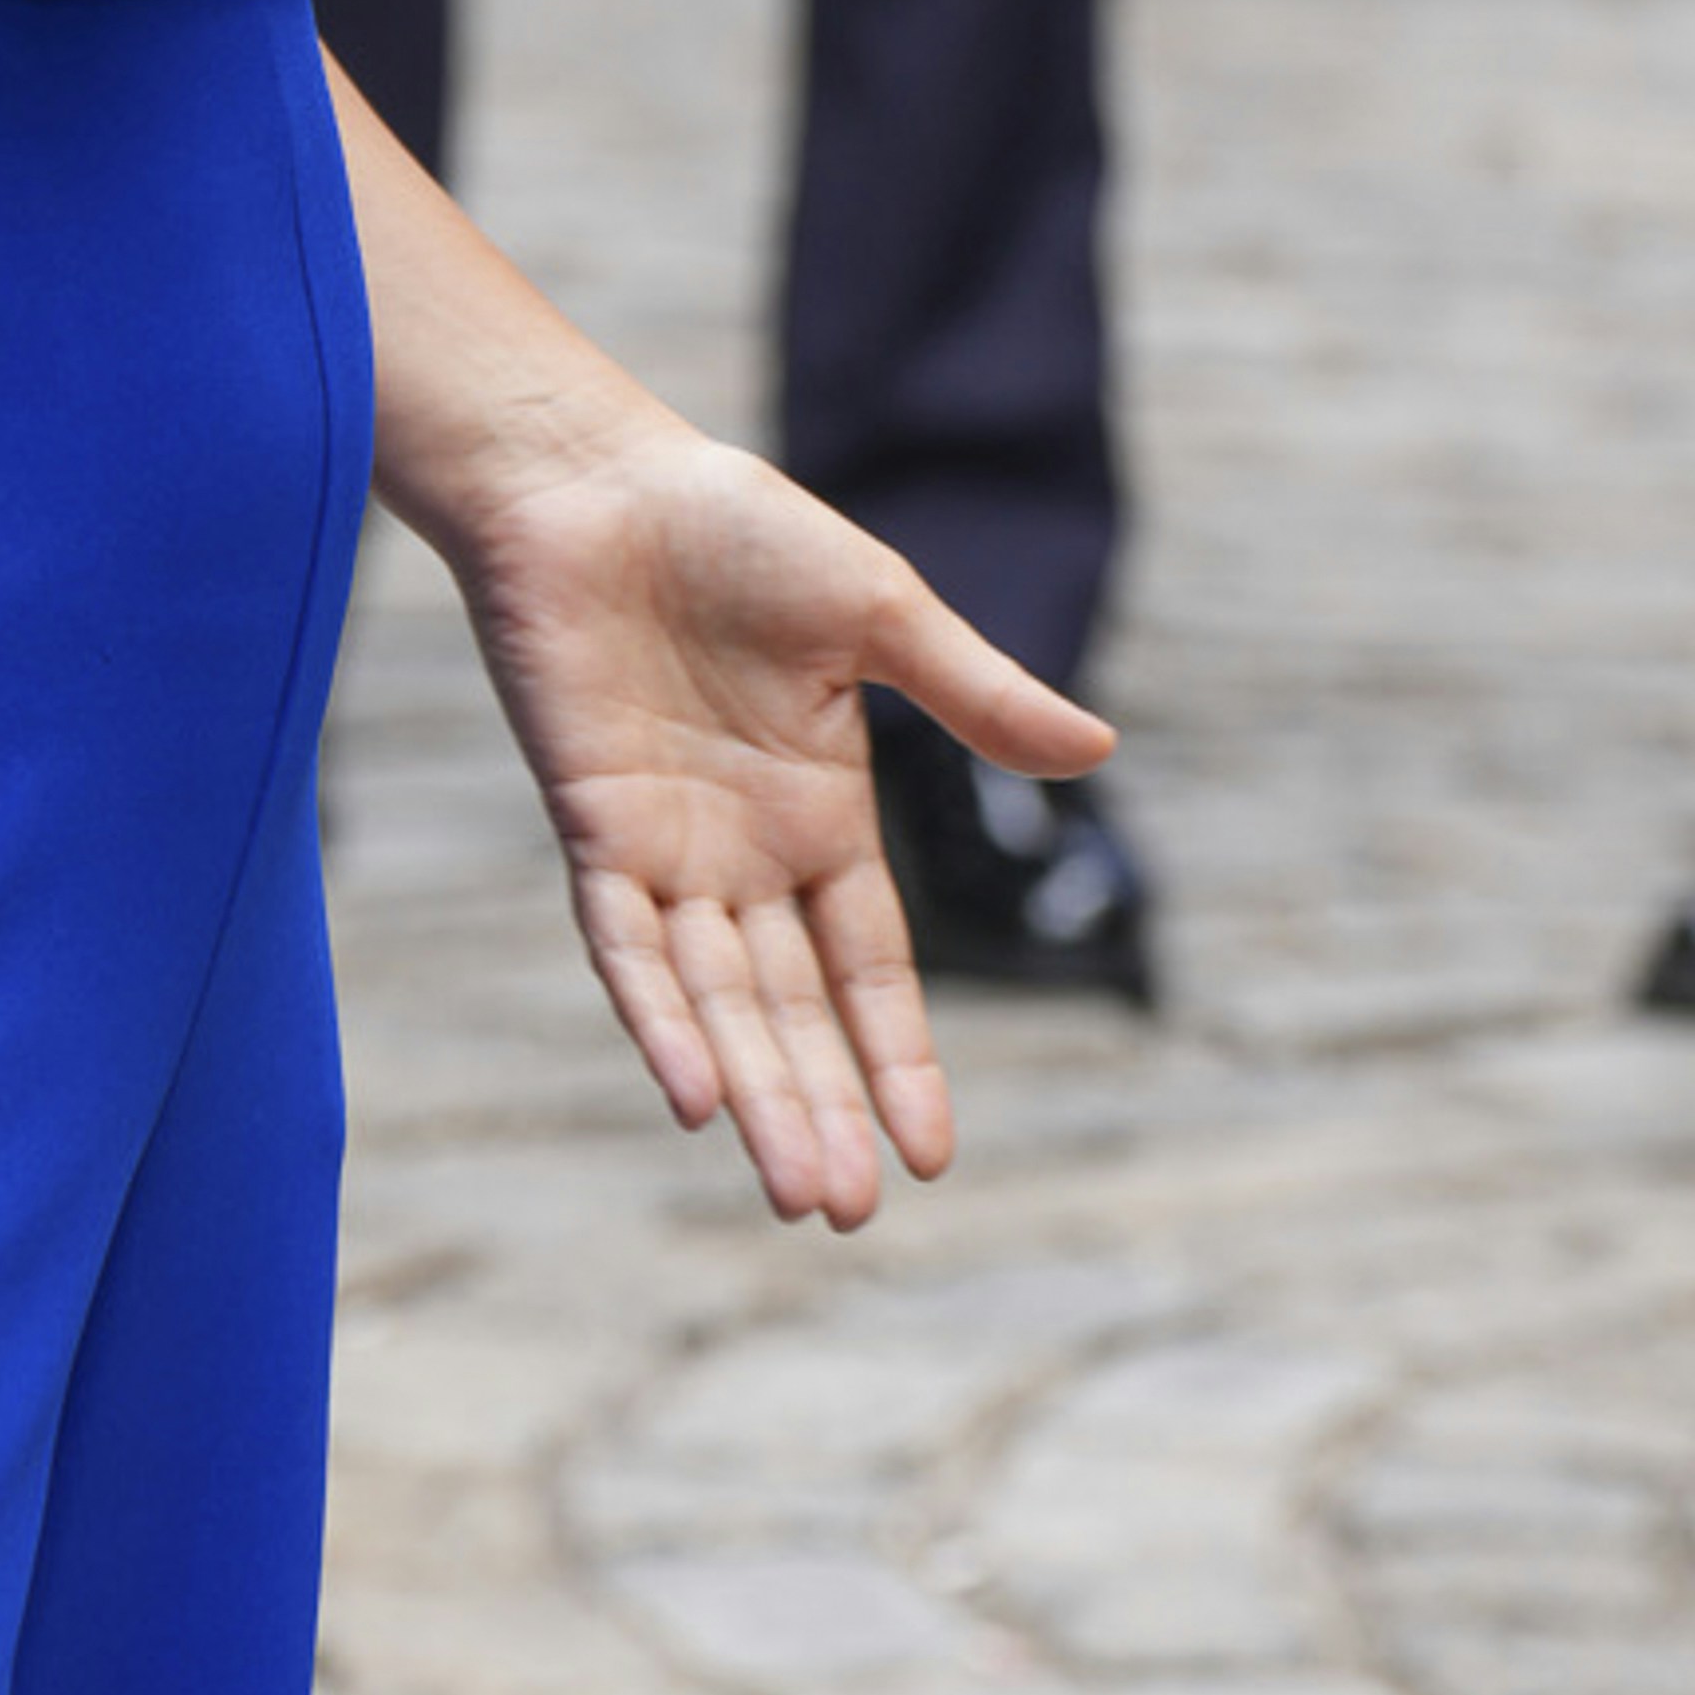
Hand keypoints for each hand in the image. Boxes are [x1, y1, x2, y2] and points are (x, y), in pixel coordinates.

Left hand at [427, 420, 1105, 1227]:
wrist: (594, 477)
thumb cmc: (731, 525)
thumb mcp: (878, 614)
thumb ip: (974, 694)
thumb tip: (1101, 753)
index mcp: (820, 814)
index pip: (870, 967)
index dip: (901, 1058)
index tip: (934, 1156)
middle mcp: (744, 855)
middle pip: (794, 1011)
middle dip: (826, 1110)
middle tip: (853, 1216)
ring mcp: (665, 851)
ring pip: (717, 1003)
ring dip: (754, 1095)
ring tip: (798, 1191)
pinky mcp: (592, 826)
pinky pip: (624, 945)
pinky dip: (660, 1019)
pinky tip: (695, 1095)